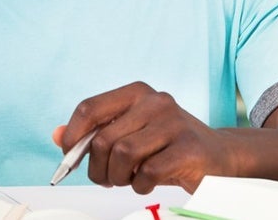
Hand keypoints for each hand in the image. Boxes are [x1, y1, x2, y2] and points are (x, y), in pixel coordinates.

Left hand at [58, 82, 235, 193]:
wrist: (220, 156)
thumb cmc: (168, 145)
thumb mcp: (130, 132)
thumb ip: (95, 132)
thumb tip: (58, 136)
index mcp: (136, 92)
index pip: (89, 108)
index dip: (73, 135)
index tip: (70, 154)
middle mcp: (154, 101)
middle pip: (103, 138)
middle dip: (98, 168)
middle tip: (107, 177)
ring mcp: (173, 123)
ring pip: (122, 155)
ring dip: (118, 177)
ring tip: (128, 178)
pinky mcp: (188, 148)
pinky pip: (147, 172)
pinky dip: (140, 185)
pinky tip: (147, 182)